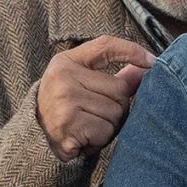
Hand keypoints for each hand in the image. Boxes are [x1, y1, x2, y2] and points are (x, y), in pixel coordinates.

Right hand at [37, 35, 154, 161]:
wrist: (34, 141)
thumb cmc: (64, 110)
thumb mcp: (82, 85)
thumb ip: (114, 76)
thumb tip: (147, 67)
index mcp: (66, 62)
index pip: (105, 46)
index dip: (132, 51)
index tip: (152, 61)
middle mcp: (63, 77)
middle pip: (120, 89)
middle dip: (117, 107)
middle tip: (95, 115)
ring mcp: (65, 100)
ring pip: (116, 112)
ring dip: (109, 126)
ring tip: (88, 126)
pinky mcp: (69, 123)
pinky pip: (106, 131)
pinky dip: (100, 139)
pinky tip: (84, 139)